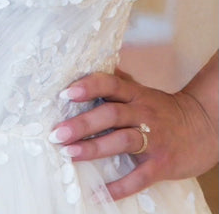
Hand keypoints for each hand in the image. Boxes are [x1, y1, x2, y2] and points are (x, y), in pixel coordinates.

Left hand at [49, 68, 217, 201]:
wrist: (202, 127)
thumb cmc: (163, 110)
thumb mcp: (143, 92)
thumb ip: (119, 82)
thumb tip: (90, 68)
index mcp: (136, 94)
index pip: (110, 83)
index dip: (88, 86)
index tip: (65, 93)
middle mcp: (143, 113)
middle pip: (111, 113)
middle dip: (82, 123)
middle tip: (57, 133)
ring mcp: (153, 138)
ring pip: (122, 140)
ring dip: (94, 148)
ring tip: (70, 154)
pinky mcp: (161, 163)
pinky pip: (139, 177)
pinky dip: (120, 187)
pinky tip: (100, 193)